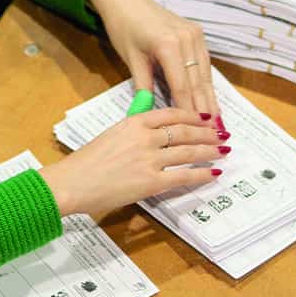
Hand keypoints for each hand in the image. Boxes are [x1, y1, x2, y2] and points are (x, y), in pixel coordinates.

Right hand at [39, 108, 225, 218]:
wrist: (73, 182)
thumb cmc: (86, 162)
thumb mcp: (111, 135)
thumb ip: (134, 132)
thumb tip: (154, 134)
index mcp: (134, 122)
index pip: (171, 113)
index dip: (192, 115)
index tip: (205, 117)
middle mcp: (145, 137)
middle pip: (184, 131)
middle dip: (206, 132)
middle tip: (221, 134)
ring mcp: (149, 159)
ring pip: (188, 152)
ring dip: (209, 151)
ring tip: (222, 150)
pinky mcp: (151, 182)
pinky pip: (183, 176)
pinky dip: (201, 174)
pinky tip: (213, 173)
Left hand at [87, 0, 218, 121]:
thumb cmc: (124, 27)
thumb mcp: (131, 58)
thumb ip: (143, 87)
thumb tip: (147, 114)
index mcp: (168, 44)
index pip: (182, 85)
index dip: (189, 110)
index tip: (196, 131)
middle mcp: (187, 38)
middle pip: (197, 81)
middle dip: (205, 108)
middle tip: (214, 134)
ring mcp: (194, 34)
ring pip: (204, 73)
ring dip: (210, 98)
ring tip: (216, 122)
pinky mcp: (196, 32)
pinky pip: (203, 63)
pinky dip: (206, 82)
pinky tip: (210, 98)